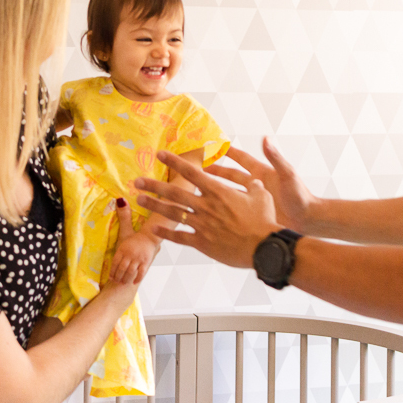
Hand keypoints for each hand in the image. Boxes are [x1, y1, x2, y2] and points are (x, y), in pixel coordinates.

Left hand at [109, 230, 158, 284]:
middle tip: (116, 282)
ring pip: (130, 272)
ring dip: (126, 279)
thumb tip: (113, 267)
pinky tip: (134, 282)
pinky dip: (138, 279)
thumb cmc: (134, 241)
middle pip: (122, 268)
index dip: (112, 272)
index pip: (115, 263)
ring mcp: (138, 258)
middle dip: (117, 277)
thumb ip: (119, 254)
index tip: (110, 278)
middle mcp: (129, 254)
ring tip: (123, 283)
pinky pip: (141, 272)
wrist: (148, 237)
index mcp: (122, 250)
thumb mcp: (124, 244)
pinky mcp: (146, 261)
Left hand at [135, 151, 278, 269]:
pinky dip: (165, 233)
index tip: (160, 154)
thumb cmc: (264, 221)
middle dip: (153, 185)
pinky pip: (179, 237)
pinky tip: (153, 230)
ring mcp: (202, 225)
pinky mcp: (202, 242)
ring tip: (139, 200)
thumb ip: (252, 186)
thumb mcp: (261, 196)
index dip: (174, 161)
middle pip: (174, 192)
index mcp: (218, 191)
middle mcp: (206, 206)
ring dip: (154, 206)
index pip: (191, 172)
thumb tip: (253, 180)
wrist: (264, 247)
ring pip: (172, 213)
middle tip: (137, 181)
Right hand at [206, 138, 317, 232]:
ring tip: (198, 188)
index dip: (229, 151)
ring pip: (229, 192)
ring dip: (216, 189)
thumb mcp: (287, 174)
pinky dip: (223, 208)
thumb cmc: (300, 196)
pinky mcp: (253, 213)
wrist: (307, 220)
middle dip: (215, 169)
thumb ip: (275, 157)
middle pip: (230, 174)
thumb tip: (266, 138)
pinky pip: (234, 209)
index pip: (242, 158)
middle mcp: (256, 184)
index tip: (215, 143)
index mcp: (262, 172)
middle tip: (199, 166)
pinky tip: (211, 210)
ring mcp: (253, 199)